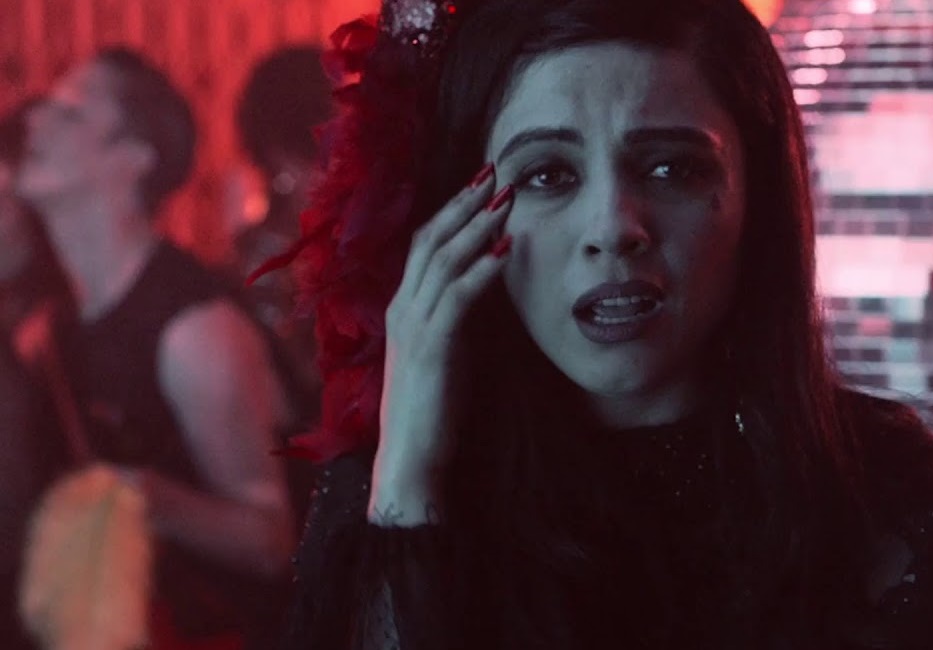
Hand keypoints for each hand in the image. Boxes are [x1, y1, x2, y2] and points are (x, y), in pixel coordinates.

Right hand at [370, 164, 513, 525]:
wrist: (410, 461)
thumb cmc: (432, 411)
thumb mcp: (445, 354)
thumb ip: (457, 319)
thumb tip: (486, 287)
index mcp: (402, 309)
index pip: (422, 244)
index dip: (451, 210)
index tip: (482, 183)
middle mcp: (402, 309)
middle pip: (430, 239)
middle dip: (464, 202)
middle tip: (496, 170)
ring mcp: (414, 326)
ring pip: (443, 260)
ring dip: (477, 225)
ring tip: (507, 197)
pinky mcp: (432, 347)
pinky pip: (458, 297)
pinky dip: (482, 268)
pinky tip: (507, 248)